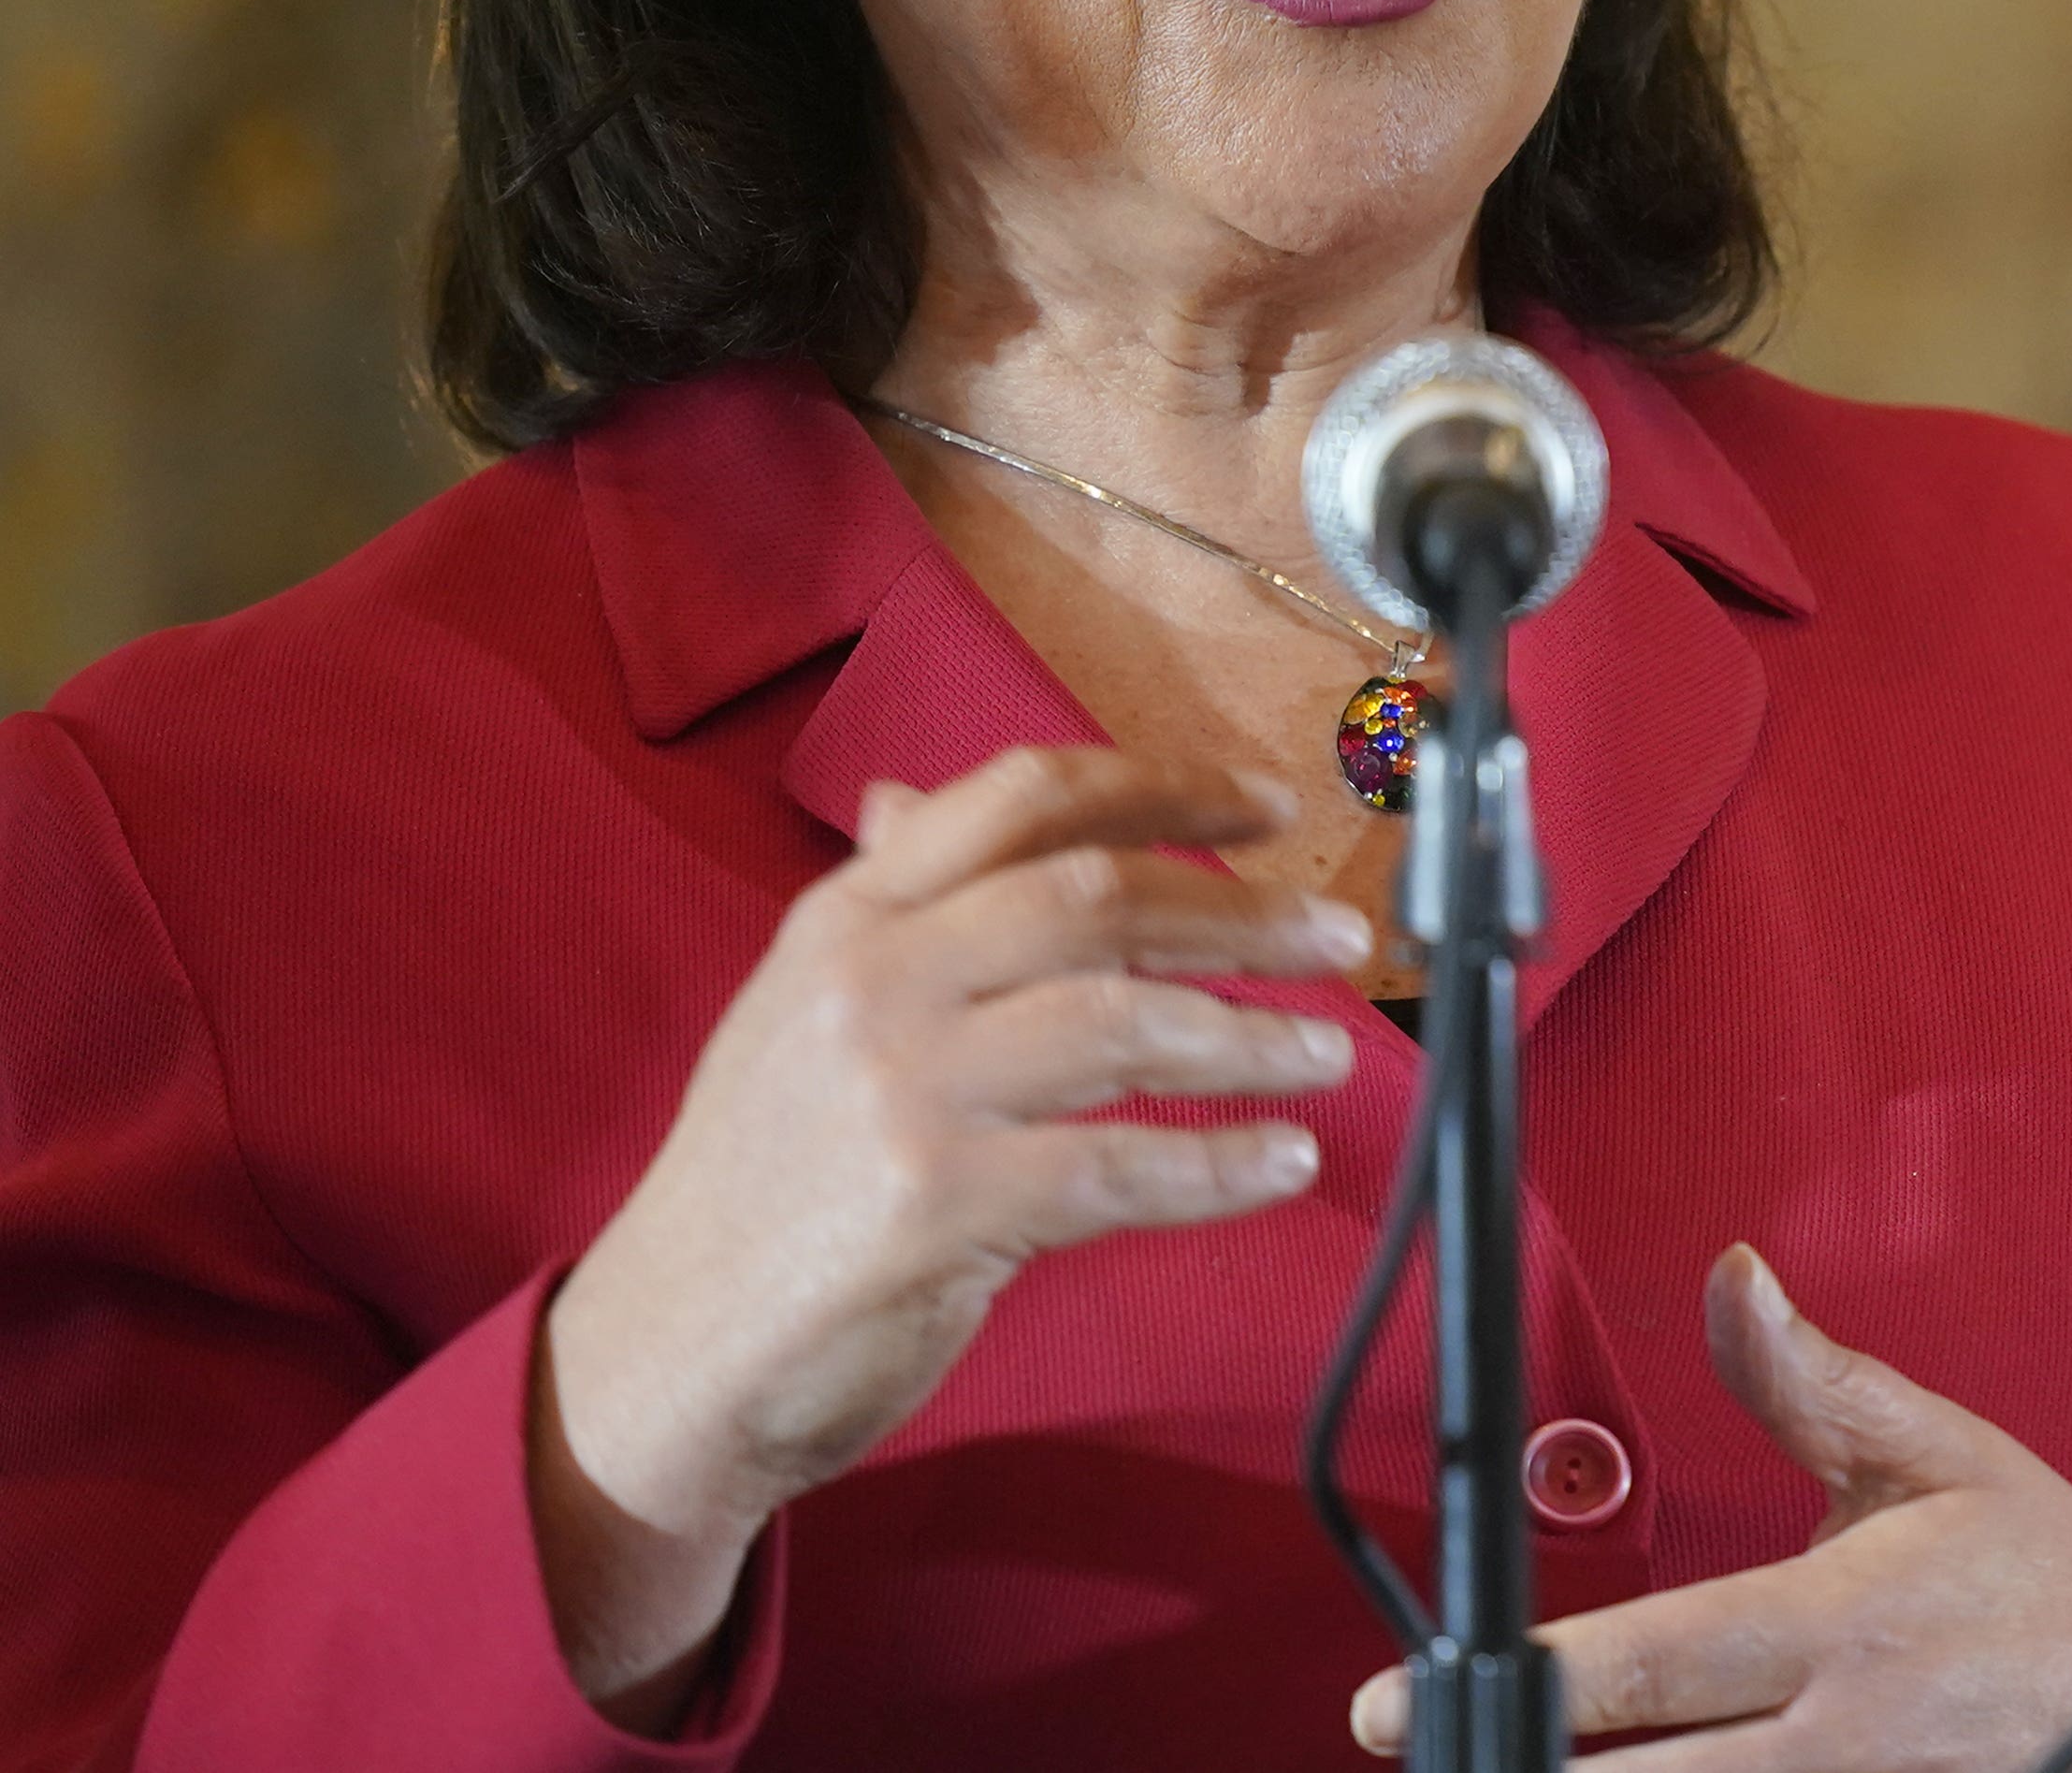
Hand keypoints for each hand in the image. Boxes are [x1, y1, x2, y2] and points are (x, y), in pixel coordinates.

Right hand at [530, 744, 1366, 1713]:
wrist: (663, 1354)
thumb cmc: (761, 1180)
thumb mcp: (798, 1010)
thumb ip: (886, 907)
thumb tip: (915, 793)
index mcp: (848, 917)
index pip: (1024, 798)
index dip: (1164, 786)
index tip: (1268, 805)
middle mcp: (872, 982)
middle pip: (1098, 897)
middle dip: (1239, 913)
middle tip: (1340, 936)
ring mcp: (900, 1091)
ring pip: (1123, 1021)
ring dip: (1251, 1036)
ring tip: (1328, 1053)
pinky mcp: (933, 1206)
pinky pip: (1117, 1163)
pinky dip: (1218, 1163)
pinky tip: (1281, 1161)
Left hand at [1347, 1247, 2071, 1772]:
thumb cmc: (2049, 1576)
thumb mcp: (1942, 1459)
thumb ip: (1816, 1383)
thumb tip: (1729, 1280)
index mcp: (1845, 1623)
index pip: (1652, 1665)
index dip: (1520, 1685)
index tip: (1395, 1702)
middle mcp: (1840, 1740)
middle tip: (1429, 1752)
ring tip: (1507, 1771)